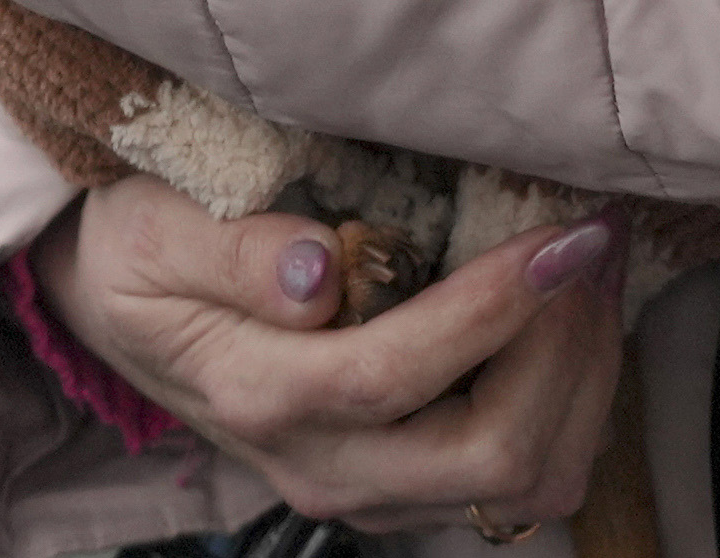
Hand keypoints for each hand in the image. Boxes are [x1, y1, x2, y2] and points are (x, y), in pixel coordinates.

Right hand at [34, 180, 629, 533]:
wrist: (124, 310)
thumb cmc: (141, 251)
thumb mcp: (153, 230)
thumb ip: (230, 251)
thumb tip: (315, 274)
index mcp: (261, 395)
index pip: (397, 374)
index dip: (495, 310)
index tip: (562, 234)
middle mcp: (325, 466)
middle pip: (488, 455)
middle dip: (565, 348)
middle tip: (592, 240)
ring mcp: (372, 489)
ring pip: (523, 482)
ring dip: (584, 378)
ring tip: (596, 268)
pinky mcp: (408, 485)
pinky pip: (522, 477)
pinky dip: (573, 400)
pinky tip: (571, 313)